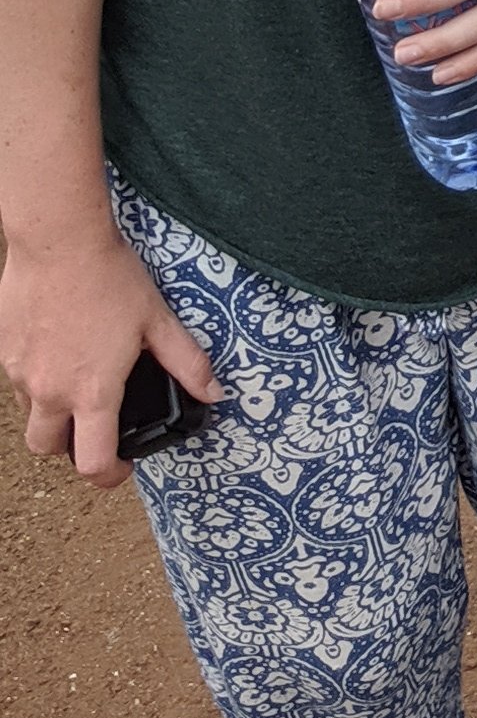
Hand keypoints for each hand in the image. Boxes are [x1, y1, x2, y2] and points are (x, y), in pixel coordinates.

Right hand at [1, 223, 222, 486]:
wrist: (58, 241)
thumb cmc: (110, 277)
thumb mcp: (158, 320)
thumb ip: (187, 362)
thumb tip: (214, 393)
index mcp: (91, 392)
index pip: (93, 462)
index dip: (109, 476)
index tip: (121, 466)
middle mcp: (50, 391)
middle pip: (50, 449)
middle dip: (72, 448)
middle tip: (96, 426)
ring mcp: (20, 374)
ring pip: (31, 415)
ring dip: (53, 413)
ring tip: (80, 382)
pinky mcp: (4, 352)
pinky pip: (18, 383)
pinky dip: (37, 381)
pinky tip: (59, 352)